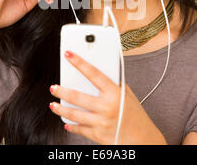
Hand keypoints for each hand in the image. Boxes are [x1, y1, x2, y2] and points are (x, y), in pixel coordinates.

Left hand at [49, 50, 166, 144]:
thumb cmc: (136, 117)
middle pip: (77, 96)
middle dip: (61, 90)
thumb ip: (114, 85)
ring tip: (53, 105)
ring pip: (74, 114)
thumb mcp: (128, 96)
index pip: (93, 73)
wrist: (143, 140)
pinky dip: (71, 126)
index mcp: (115, 94)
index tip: (68, 55)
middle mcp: (106, 107)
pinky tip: (66, 122)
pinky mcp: (97, 135)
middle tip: (54, 87)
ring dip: (60, 109)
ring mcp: (100, 122)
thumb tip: (98, 74)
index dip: (79, 62)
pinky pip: (79, 129)